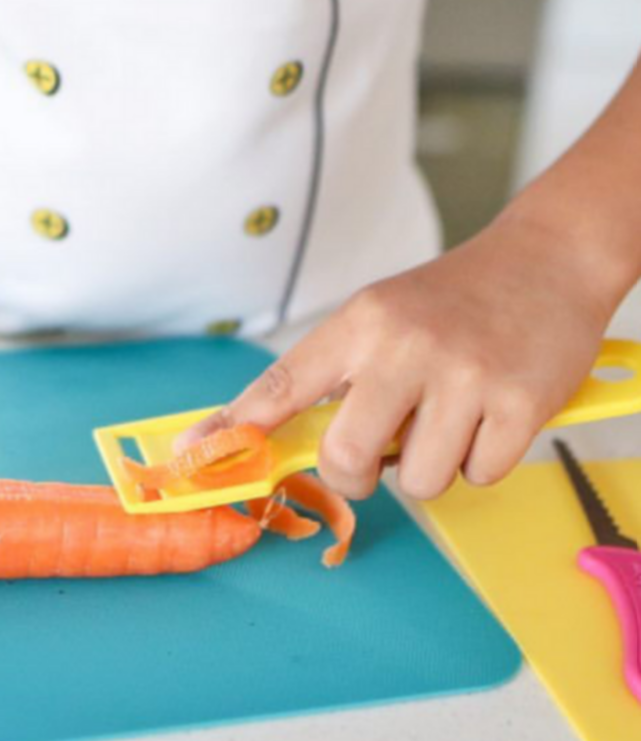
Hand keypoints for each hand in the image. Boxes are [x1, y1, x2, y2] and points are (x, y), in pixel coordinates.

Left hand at [182, 219, 613, 500]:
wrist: (548, 260)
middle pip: (345, 457)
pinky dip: (481, 462)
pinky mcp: (523, 403)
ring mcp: (466, 375)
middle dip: (355, 476)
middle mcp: (406, 346)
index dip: (233, 428)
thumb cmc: (451, 301)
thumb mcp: (380, 317)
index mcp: (360, 324)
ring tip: (448, 420)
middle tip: (375, 457)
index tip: (193, 456)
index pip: (281, 386)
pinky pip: (479, 476)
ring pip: (416, 480)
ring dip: (428, 467)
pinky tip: (490, 417)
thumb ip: (333, 373)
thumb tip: (275, 436)